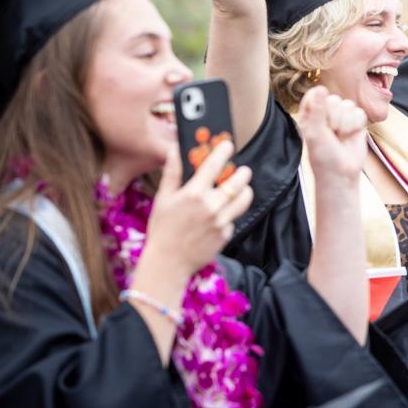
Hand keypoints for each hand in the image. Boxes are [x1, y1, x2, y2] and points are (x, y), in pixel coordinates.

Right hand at [143, 140, 252, 278]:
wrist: (168, 262)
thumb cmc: (162, 229)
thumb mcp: (163, 199)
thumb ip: (172, 173)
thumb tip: (175, 150)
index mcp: (193, 194)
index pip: (213, 165)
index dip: (223, 152)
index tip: (228, 145)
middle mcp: (211, 206)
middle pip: (238, 182)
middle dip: (243, 172)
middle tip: (242, 170)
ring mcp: (221, 221)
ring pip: (244, 199)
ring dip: (245, 191)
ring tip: (240, 189)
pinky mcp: (226, 234)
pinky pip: (234, 218)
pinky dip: (230, 214)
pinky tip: (220, 216)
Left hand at [297, 86, 367, 182]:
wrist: (342, 173)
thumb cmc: (323, 156)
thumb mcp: (315, 133)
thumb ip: (318, 110)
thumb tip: (321, 88)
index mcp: (310, 114)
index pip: (314, 94)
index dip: (319, 102)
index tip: (320, 115)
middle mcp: (326, 113)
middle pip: (333, 99)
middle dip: (334, 117)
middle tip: (331, 133)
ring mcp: (343, 117)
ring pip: (348, 105)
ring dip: (345, 123)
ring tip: (340, 136)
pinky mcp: (357, 122)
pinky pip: (359, 113)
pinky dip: (356, 126)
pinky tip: (351, 136)